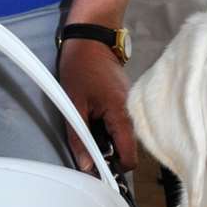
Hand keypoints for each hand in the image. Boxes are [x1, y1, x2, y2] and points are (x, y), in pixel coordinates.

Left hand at [57, 38, 135, 173]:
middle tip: (86, 146)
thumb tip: (86, 166)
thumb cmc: (80, 67)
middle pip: (127, 148)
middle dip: (108, 153)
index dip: (115, 167)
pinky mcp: (126, 101)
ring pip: (123, 136)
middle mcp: (132, 113)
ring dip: (107, 140)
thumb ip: (79, 137)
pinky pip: (121, 123)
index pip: (130, 156)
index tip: (97, 169)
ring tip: (88, 128)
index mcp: (122, 115)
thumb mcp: (74, 104)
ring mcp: (131, 106)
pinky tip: (93, 117)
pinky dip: (108, 127)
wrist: (91, 37)